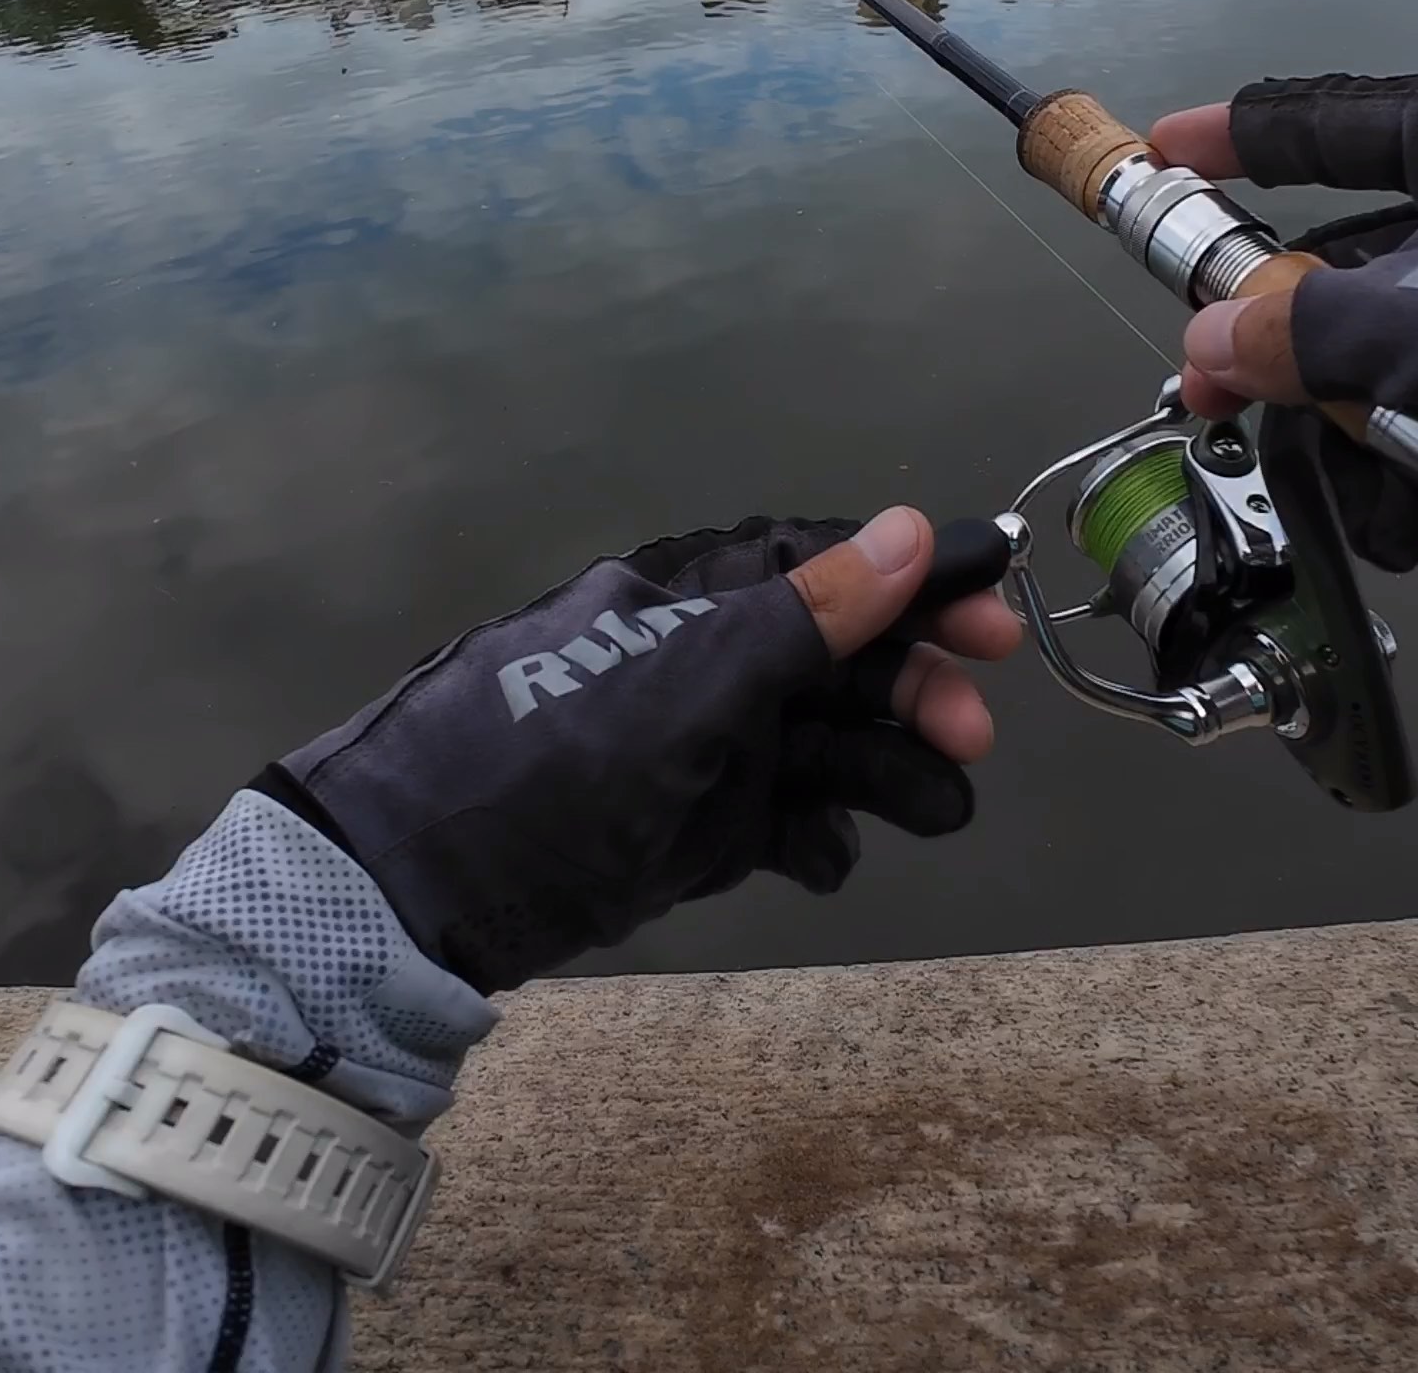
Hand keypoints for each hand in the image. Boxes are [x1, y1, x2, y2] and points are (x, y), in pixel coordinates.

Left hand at [260, 507, 1018, 990]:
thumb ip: (802, 617)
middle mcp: (701, 661)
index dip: (915, 585)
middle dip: (912, 690)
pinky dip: (816, 837)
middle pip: (836, 658)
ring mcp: (696, 748)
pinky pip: (777, 819)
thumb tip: (907, 530)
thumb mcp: (688, 688)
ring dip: (887, 773)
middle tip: (972, 737)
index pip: (824, 566)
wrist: (419, 886)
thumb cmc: (555, 763)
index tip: (999, 612)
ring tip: (941, 815)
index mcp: (689, 597)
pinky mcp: (687, 829)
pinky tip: (830, 862)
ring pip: (819, 744)